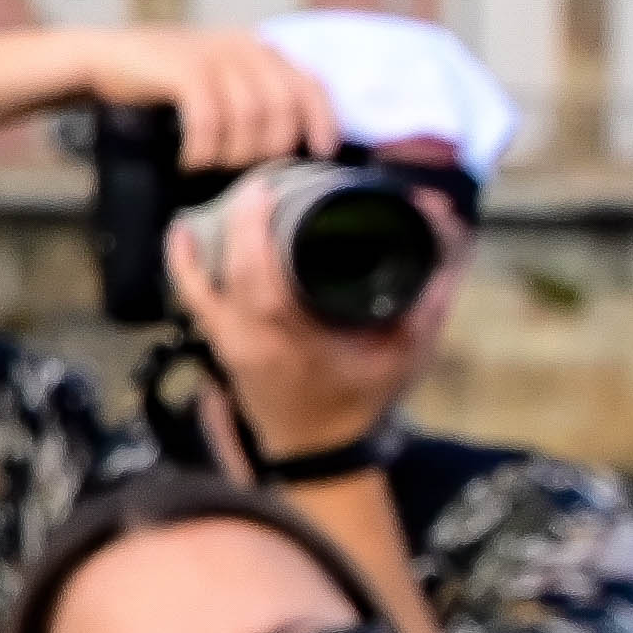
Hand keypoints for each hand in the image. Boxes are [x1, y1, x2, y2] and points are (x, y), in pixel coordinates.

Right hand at [66, 22, 346, 174]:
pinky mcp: (184, 67)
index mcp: (260, 50)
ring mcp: (214, 54)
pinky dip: (204, 148)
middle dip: (270, 148)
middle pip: (284, 108)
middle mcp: (244, 47)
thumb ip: (257, 100)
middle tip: (243, 169)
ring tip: (212, 165)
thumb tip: (294, 146)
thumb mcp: (221, 83)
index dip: (323, 122)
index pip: (309, 86)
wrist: (105, 59)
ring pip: (250, 117)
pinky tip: (191, 160)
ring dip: (234, 152)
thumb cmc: (169, 83)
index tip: (320, 154)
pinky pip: (210, 118)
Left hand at [163, 148, 459, 469]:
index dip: (257, 229)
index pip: (264, 278)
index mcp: (295, 340)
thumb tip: (451, 242)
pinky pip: (193, 298)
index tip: (270, 189)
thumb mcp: (406, 354)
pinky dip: (184, 263)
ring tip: (236, 199)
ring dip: (216, 234)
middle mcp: (253, 339)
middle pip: (235, 270)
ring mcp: (231, 342)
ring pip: (207, 279)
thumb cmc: (363, 401)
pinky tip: (181, 230)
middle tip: (262, 183)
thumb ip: (429, 300)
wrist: (321, 449)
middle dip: (243, 219)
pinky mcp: (221, 343)